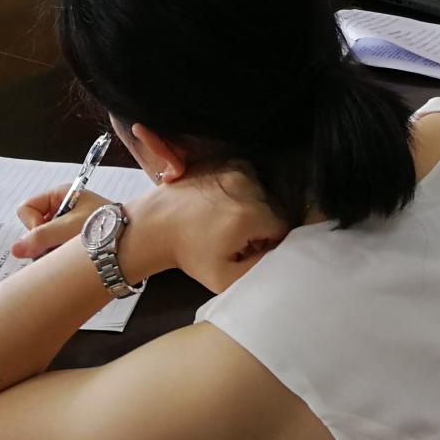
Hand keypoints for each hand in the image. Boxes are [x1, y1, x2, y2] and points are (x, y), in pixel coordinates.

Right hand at [10, 185, 108, 259]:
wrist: (132, 239)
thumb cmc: (103, 226)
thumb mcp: (70, 228)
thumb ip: (41, 237)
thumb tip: (14, 248)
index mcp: (60, 195)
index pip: (26, 208)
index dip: (32, 224)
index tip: (48, 234)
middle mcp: (60, 208)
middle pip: (32, 226)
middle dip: (41, 241)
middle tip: (59, 246)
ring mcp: (65, 225)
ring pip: (41, 241)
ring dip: (50, 250)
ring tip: (69, 251)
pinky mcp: (70, 240)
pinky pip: (52, 249)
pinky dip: (58, 255)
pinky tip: (71, 257)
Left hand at [122, 167, 290, 293]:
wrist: (156, 224)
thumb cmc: (188, 253)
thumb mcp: (224, 278)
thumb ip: (258, 269)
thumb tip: (277, 254)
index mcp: (249, 216)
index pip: (282, 227)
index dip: (269, 242)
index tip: (250, 248)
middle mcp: (247, 187)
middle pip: (273, 209)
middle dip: (262, 225)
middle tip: (237, 238)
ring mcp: (235, 170)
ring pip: (263, 193)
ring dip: (253, 207)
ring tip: (228, 220)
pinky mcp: (225, 162)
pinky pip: (249, 178)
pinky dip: (243, 191)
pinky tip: (223, 204)